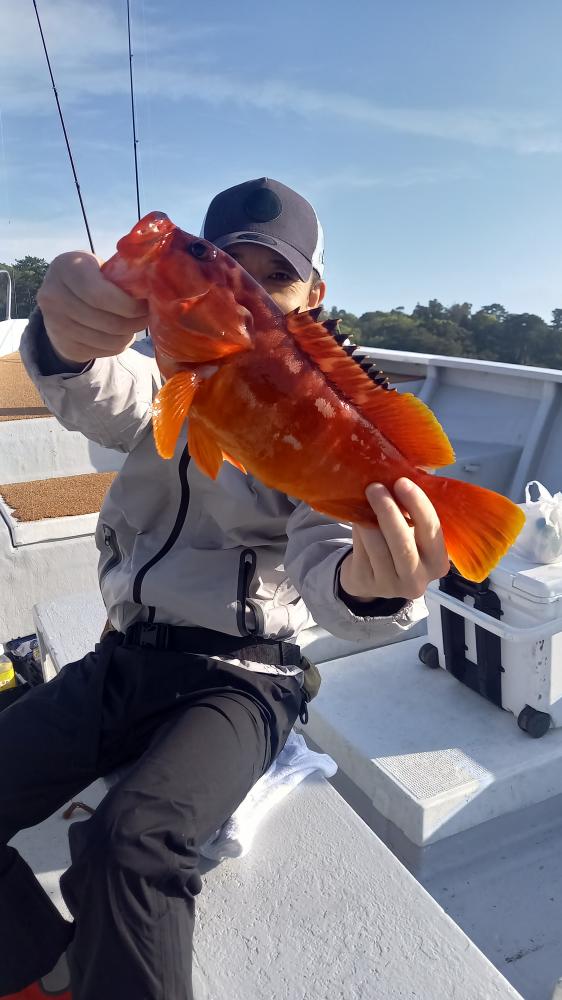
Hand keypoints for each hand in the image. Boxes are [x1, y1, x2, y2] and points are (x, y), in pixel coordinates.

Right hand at [37, 252, 148, 363]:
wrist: (58, 297)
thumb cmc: (89, 276)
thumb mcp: (97, 265)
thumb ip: (120, 274)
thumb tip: (155, 291)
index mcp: (65, 267)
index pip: (99, 295)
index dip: (128, 304)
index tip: (144, 304)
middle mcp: (53, 296)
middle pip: (107, 321)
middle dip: (134, 322)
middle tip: (147, 317)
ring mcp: (55, 324)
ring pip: (107, 339)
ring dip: (129, 335)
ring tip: (135, 325)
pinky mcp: (64, 345)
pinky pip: (102, 351)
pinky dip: (118, 345)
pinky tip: (121, 334)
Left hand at [339, 478, 449, 601]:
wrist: (371, 576)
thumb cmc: (399, 544)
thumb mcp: (415, 532)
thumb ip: (416, 509)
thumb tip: (414, 467)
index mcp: (438, 562)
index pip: (432, 531)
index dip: (418, 505)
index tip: (402, 482)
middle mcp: (418, 580)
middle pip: (403, 542)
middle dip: (388, 511)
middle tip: (375, 487)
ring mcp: (391, 586)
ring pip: (378, 546)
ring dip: (369, 518)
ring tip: (364, 496)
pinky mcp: (367, 584)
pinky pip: (361, 550)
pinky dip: (358, 530)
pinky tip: (357, 516)